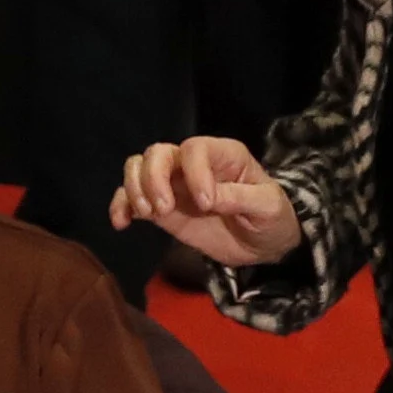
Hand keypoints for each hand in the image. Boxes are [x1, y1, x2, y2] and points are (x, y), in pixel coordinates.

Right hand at [109, 135, 301, 269]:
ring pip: (138, 168)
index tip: (207, 204)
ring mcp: (173, 185)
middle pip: (157, 152)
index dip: (194, 172)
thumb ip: (241, 198)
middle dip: (153, 178)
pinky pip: (131, 198)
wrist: (263, 243)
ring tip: (149, 214)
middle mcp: (192, 164)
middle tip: (163, 209)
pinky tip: (122, 223)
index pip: (195, 149)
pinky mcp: (161, 208)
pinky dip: (121, 206)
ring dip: (134, 189)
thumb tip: (209, 199)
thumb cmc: (271, 217)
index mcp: (222, 155)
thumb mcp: (268, 207)